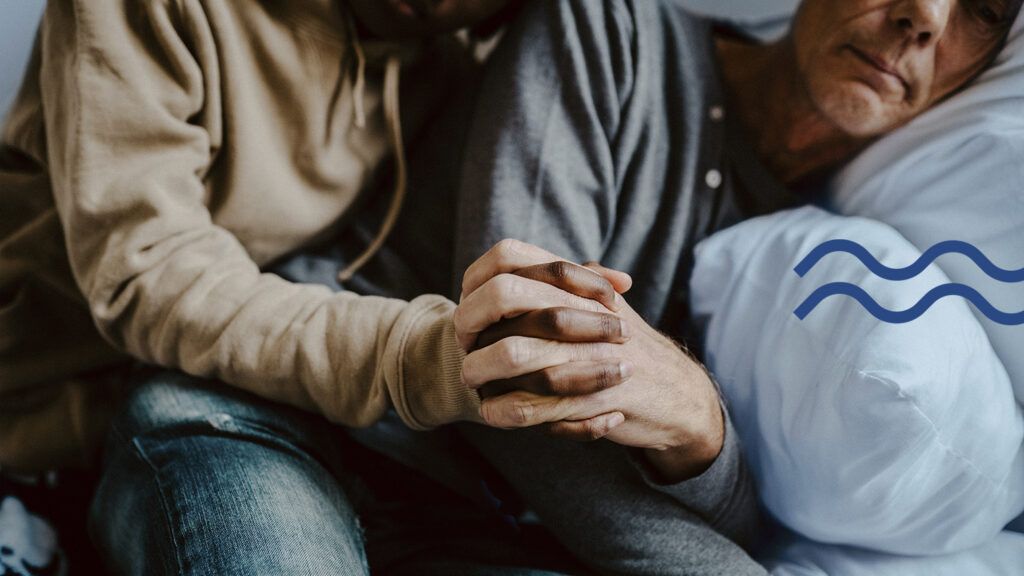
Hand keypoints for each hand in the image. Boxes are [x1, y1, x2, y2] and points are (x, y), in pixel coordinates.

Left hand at [466, 264, 725, 480]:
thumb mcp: (602, 304)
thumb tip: (512, 265)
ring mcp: (592, 352)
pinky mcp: (598, 396)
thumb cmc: (628, 347)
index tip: (469, 306)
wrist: (679, 394)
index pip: (510, 256)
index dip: (478, 279)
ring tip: (473, 382)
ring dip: (484, 372)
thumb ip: (566, 281)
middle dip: (472, 325)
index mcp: (578, 284)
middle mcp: (584, 309)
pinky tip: (493, 412)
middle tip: (464, 346)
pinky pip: (537, 404)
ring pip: (515, 354)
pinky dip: (507, 410)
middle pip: (507, 297)